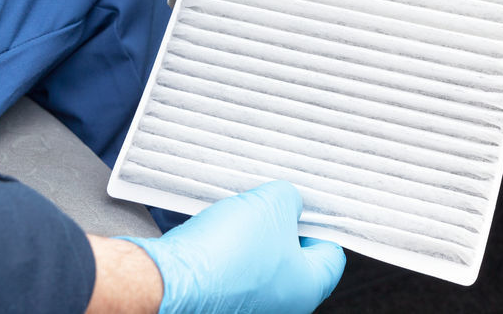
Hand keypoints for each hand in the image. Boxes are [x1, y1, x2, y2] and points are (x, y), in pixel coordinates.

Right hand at [120, 181, 344, 313]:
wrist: (170, 278)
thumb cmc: (226, 252)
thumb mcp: (273, 204)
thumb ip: (291, 199)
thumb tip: (289, 202)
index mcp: (307, 288)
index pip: (332, 254)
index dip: (322, 223)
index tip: (309, 205)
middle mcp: (281, 305)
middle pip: (295, 256)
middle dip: (283, 223)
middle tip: (272, 201)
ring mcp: (249, 304)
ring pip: (261, 259)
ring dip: (253, 231)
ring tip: (242, 211)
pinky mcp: (220, 299)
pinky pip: (233, 267)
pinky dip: (229, 245)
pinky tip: (220, 227)